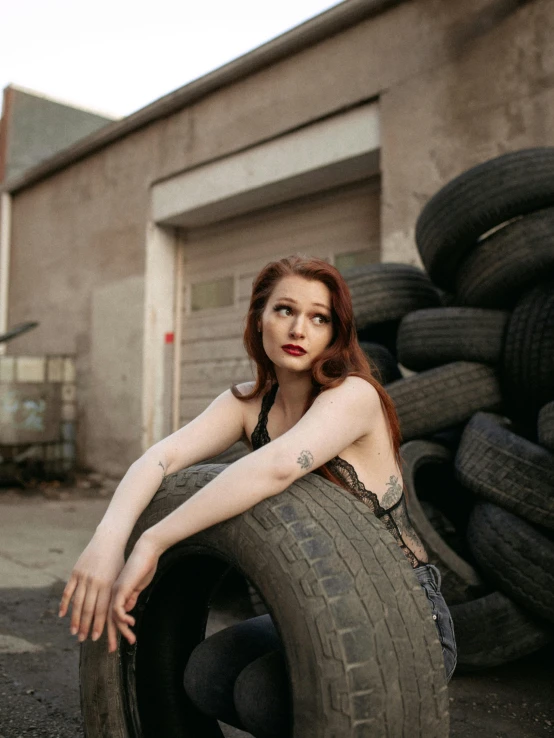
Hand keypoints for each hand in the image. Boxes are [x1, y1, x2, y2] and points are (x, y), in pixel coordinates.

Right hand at [59, 530, 125, 645]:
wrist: (109, 541)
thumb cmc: (118, 562)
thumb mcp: (119, 578)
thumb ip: (114, 596)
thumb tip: (116, 616)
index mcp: (108, 585)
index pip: (101, 610)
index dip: (98, 625)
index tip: (95, 638)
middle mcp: (95, 582)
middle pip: (88, 609)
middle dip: (85, 626)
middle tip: (82, 640)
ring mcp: (84, 577)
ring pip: (77, 602)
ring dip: (74, 619)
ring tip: (73, 632)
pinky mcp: (76, 571)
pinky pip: (68, 590)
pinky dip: (64, 603)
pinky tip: (62, 615)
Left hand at [109, 534, 161, 651]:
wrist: (146, 549)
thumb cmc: (144, 564)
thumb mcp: (137, 584)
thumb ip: (131, 596)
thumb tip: (127, 609)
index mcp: (113, 591)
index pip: (108, 613)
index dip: (109, 628)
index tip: (112, 641)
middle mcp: (110, 592)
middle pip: (106, 618)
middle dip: (109, 635)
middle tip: (111, 650)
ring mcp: (114, 590)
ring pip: (110, 616)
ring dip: (115, 632)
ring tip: (122, 644)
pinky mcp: (120, 588)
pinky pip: (117, 609)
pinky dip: (122, 619)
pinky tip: (132, 623)